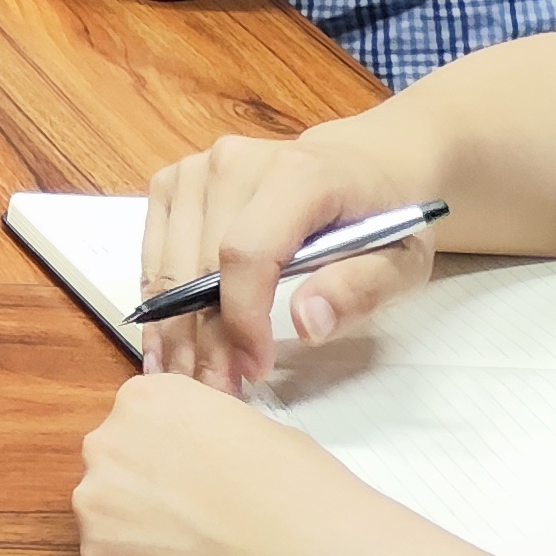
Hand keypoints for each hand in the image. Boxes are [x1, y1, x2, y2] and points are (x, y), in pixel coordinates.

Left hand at [74, 370, 400, 555]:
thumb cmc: (304, 493)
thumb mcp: (254, 430)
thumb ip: (205, 435)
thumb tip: (199, 456)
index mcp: (146, 399)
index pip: (140, 424)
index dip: (170, 457)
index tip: (196, 481)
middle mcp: (107, 440)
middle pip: (116, 467)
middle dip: (149, 491)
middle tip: (197, 522)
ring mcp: (96, 500)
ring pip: (108, 516)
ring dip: (140, 533)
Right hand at [137, 120, 443, 395]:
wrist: (360, 164)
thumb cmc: (384, 217)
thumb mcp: (402, 261)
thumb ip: (359, 290)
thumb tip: (305, 324)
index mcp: (298, 174)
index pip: (246, 250)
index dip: (242, 317)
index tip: (255, 370)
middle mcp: (235, 161)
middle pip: (200, 262)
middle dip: (206, 338)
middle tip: (218, 393)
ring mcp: (197, 168)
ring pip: (168, 261)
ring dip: (174, 328)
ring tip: (187, 379)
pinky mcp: (174, 180)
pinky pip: (153, 250)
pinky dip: (157, 300)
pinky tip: (166, 342)